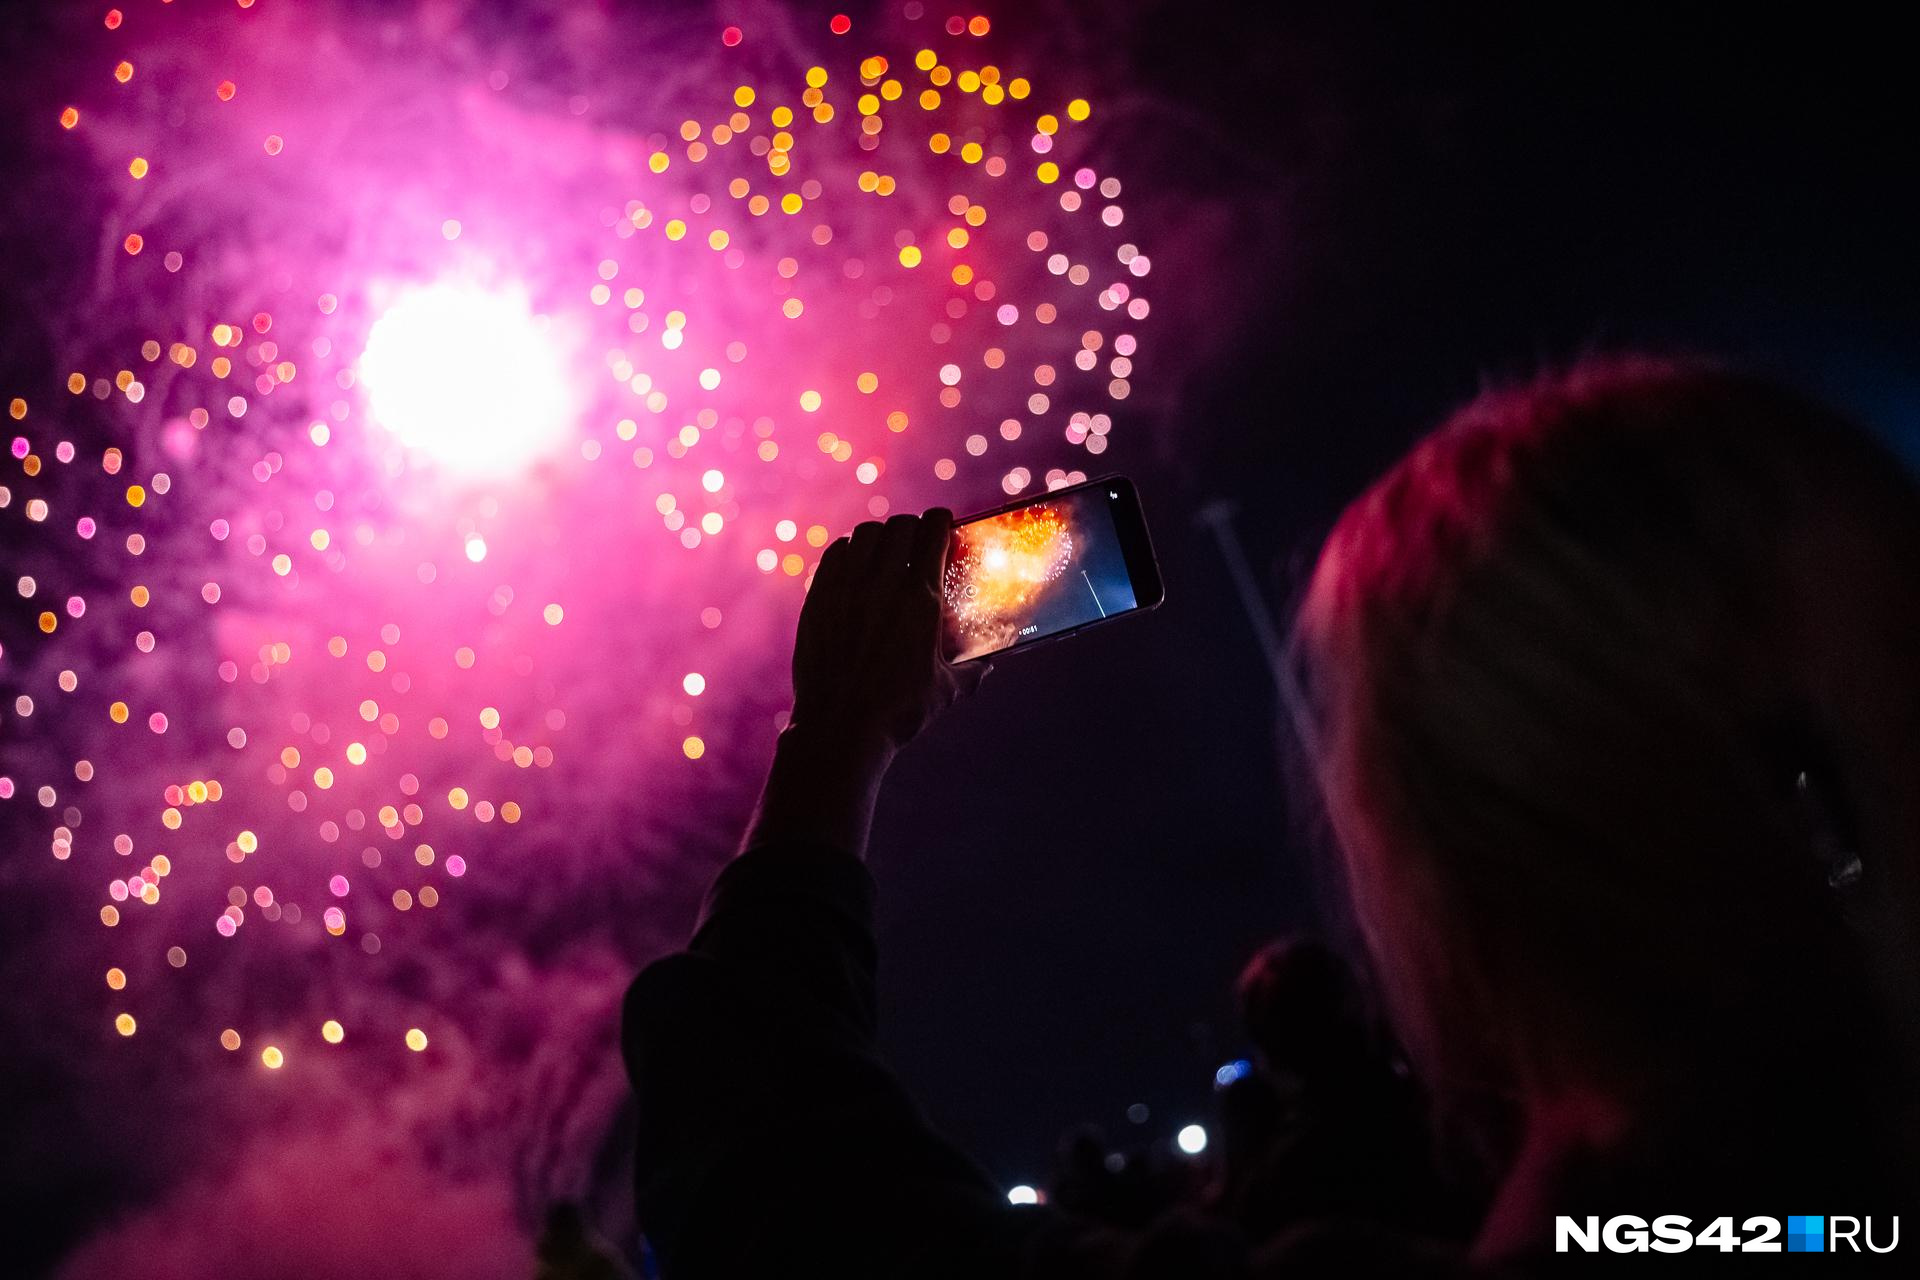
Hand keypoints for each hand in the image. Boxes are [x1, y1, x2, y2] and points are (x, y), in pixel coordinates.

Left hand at [789, 509, 987, 759]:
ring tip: (886, 549)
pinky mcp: (818, 600)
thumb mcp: (946, 690)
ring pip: (865, 535)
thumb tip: (987, 667)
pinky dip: (849, 551)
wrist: (840, 728)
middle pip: (900, 526)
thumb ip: (972, 672)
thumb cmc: (898, 713)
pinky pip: (835, 555)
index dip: (941, 521)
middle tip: (917, 538)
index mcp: (922, 598)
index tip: (943, 524)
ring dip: (881, 536)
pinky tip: (854, 562)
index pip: (934, 531)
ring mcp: (846, 589)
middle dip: (913, 527)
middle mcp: (883, 585)